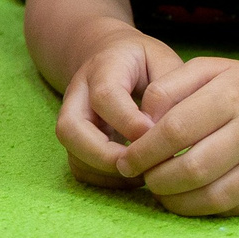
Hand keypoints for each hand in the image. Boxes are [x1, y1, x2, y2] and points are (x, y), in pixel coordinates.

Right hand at [54, 33, 181, 187]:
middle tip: (142, 165)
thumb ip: (169, 90)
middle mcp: (77, 94)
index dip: (129, 122)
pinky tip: (135, 174)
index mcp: (103, 67)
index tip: (157, 136)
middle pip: (70, 129)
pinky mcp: (76, 142)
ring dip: (107, 172)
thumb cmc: (145, 62)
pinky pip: (81, 169)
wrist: (112, 56)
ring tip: (144, 171)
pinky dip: (106, 180)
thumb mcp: (163, 60)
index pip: (104, 96)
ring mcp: (72, 119)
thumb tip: (164, 129)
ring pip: (72, 154)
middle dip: (105, 156)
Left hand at [114, 57, 238, 215]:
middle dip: (156, 179)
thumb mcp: (208, 68)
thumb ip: (168, 88)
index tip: (125, 158)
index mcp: (234, 96)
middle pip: (194, 169)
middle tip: (139, 177)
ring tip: (158, 190)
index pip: (177, 130)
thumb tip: (139, 123)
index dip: (144, 149)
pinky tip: (184, 197)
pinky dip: (200, 209)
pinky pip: (231, 210)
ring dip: (175, 201)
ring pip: (213, 197)